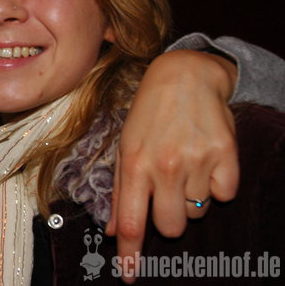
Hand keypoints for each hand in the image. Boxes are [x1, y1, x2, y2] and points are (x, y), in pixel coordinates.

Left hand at [106, 50, 238, 282]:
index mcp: (135, 165)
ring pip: (199, 213)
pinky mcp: (226, 156)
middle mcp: (165, 166)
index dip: (130, 254)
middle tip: (167, 192)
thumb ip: (121, 190)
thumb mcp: (125, 145)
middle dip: (169, 218)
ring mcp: (197, 161)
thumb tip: (114, 230)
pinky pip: (225, 195)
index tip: (129, 276)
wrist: (186, 76)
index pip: (132, 222)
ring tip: (185, 165)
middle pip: (171, 227)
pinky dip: (216, 184)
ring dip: (192, 197)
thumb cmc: (149, 113)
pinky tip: (205, 160)